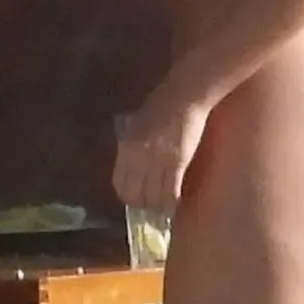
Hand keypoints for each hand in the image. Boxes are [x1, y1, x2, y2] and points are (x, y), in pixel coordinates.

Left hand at [113, 82, 214, 213]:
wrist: (183, 95)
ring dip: (159, 207)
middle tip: (152, 208)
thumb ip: (132, 145)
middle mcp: (137, 156)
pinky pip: (171, 191)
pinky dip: (172, 201)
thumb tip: (131, 167)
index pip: (120, 182)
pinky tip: (176, 203)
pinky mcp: (177, 161)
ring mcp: (157, 159)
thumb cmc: (161, 105)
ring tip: (165, 208)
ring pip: (154, 197)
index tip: (135, 201)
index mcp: (125, 145)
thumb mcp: (137, 125)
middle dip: (143, 205)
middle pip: (135, 194)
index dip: (127, 196)